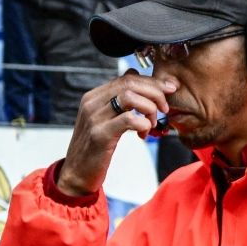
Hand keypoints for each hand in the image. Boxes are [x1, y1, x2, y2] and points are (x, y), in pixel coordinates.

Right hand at [57, 72, 174, 197]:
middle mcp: (92, 103)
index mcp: (94, 96)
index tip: (170, 89)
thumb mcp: (105, 118)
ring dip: (149, 109)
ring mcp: (94, 118)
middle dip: (155, 92)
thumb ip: (118, 98)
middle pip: (130, 83)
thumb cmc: (95, 147)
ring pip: (130, 97)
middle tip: (165, 108)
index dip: (152, 82)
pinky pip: (128, 119)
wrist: (77, 173)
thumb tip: (135, 72)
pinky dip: (144, 124)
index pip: (127, 77)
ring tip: (151, 123)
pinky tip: (143, 134)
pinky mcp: (100, 135)